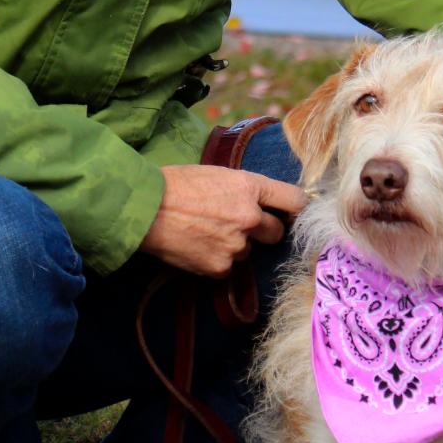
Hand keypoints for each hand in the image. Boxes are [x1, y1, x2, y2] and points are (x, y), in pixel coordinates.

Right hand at [141, 164, 307, 277]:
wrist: (144, 209)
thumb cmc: (176, 184)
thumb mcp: (217, 175)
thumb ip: (244, 189)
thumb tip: (262, 202)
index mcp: (250, 186)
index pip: (295, 200)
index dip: (298, 208)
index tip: (296, 213)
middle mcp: (249, 217)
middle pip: (277, 232)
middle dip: (265, 230)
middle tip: (242, 224)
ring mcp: (236, 245)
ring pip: (247, 250)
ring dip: (234, 244)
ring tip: (205, 231)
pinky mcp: (220, 268)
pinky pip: (226, 266)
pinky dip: (215, 259)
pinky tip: (196, 246)